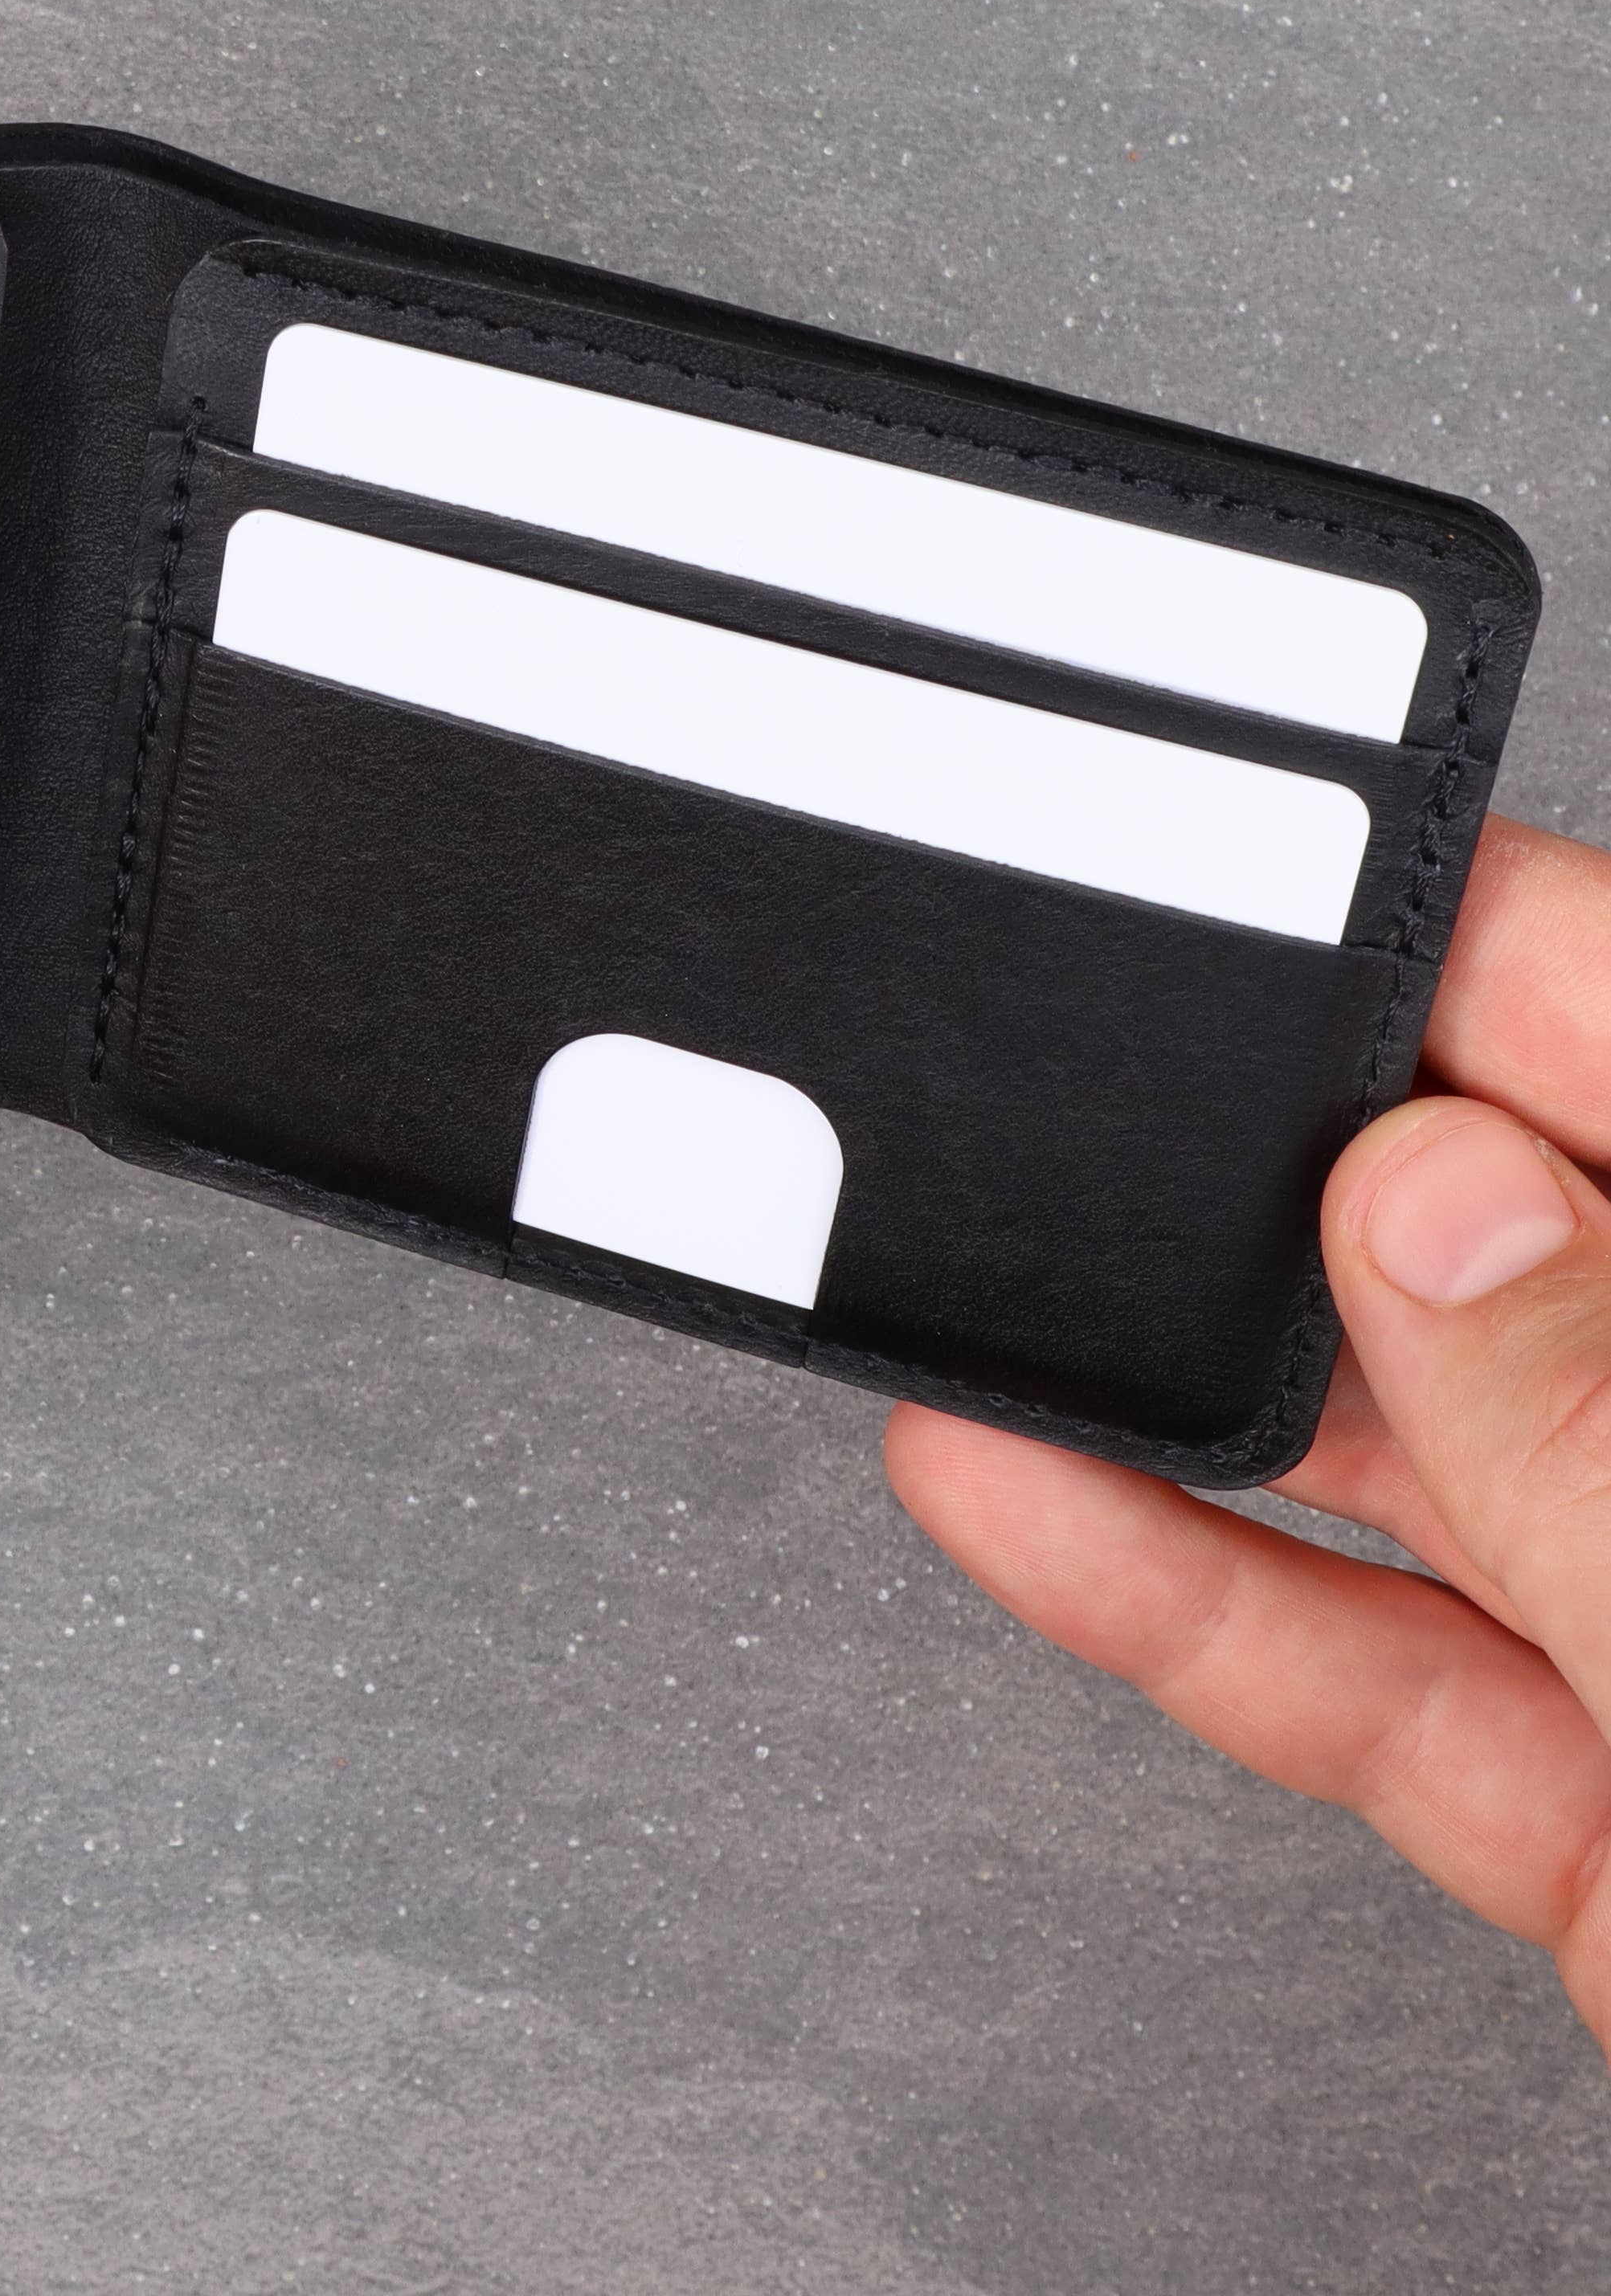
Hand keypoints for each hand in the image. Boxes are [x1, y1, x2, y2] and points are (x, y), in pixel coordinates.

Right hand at [888, 812, 1610, 2056]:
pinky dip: (1184, 1594)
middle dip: (1319, 1181)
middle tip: (1126, 1102)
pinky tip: (1031, 1495)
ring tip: (1021, 1288)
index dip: (1518, 972)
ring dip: (1196, 1390)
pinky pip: (1371, 1674)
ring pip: (1435, 1473)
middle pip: (1550, 1269)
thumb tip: (1439, 1219)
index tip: (1321, 896)